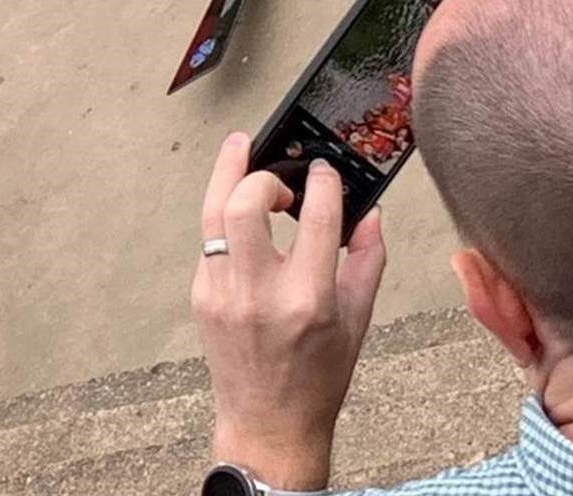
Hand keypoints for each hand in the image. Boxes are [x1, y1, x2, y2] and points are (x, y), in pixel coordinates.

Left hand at [194, 132, 386, 492]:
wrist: (269, 425)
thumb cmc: (319, 377)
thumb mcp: (358, 320)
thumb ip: (367, 260)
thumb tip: (370, 211)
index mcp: (309, 299)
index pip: (317, 218)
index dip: (323, 183)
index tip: (325, 171)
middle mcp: (260, 293)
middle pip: (245, 204)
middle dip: (261, 174)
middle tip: (279, 173)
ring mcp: (223, 294)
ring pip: (212, 213)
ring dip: (227, 174)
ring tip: (240, 148)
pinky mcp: (202, 296)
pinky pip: (211, 242)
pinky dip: (226, 221)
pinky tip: (242, 218)